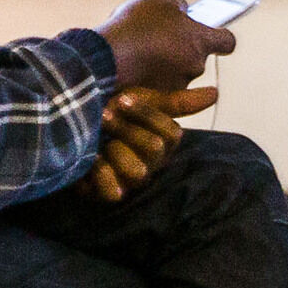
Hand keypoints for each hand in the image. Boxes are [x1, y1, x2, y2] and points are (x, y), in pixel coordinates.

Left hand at [86, 84, 214, 202]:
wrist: (71, 123)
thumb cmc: (111, 112)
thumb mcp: (143, 101)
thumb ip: (177, 102)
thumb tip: (216, 93)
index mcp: (163, 143)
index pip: (171, 133)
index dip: (146, 115)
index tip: (122, 99)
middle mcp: (152, 164)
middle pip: (154, 149)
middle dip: (125, 129)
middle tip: (103, 115)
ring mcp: (131, 181)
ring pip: (137, 171)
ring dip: (112, 151)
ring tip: (96, 141)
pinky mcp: (109, 194)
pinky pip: (114, 193)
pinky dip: (99, 173)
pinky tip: (89, 158)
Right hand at [103, 0, 237, 92]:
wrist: (107, 57)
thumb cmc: (136, 25)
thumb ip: (179, 5)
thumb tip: (183, 11)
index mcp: (201, 41)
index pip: (227, 41)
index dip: (220, 36)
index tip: (213, 33)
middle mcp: (195, 67)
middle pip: (197, 56)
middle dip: (182, 48)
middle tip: (161, 37)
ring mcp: (177, 86)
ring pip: (177, 72)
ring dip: (165, 64)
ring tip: (141, 51)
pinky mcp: (158, 100)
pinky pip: (160, 86)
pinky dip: (151, 77)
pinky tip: (134, 65)